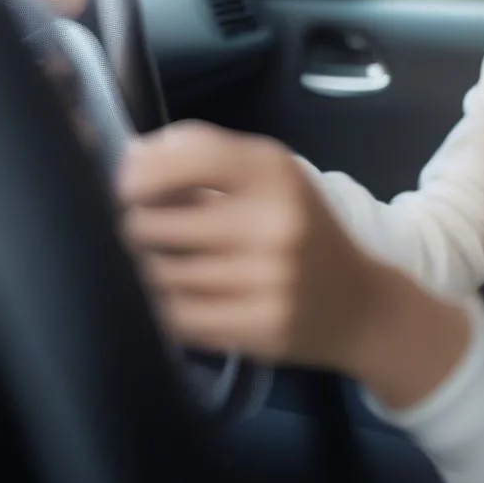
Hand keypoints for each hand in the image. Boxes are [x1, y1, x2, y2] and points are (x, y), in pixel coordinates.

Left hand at [117, 121, 383, 367]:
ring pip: (159, 273)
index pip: (192, 157)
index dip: (142, 170)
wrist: (359, 303)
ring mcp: (267, 278)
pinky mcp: (257, 327)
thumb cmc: (303, 228)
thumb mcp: (272, 177)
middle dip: (136, 225)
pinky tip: (180, 294)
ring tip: (163, 261)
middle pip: (155, 222)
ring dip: (147, 267)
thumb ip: (208, 157)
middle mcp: (274, 221)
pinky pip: (176, 315)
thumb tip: (130, 155)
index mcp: (277, 172)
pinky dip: (165, 305)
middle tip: (143, 228)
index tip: (124, 184)